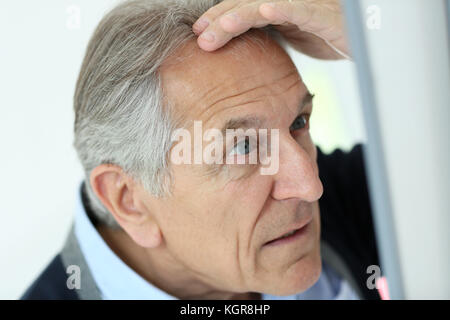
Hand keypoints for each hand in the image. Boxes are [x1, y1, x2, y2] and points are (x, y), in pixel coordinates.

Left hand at [193, 0, 349, 59]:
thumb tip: (250, 60)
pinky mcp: (320, 13)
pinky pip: (297, 8)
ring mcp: (302, 6)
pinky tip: (263, 11)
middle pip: (245, 5)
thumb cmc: (331, 38)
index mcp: (277, 10)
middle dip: (220, 19)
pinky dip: (280, 8)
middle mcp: (286, 4)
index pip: (242, 12)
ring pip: (263, 4)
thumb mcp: (294, 41)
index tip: (200, 35)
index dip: (220, 21)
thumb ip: (272, 42)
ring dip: (238, 15)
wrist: (367, 39)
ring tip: (217, 29)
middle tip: (199, 36)